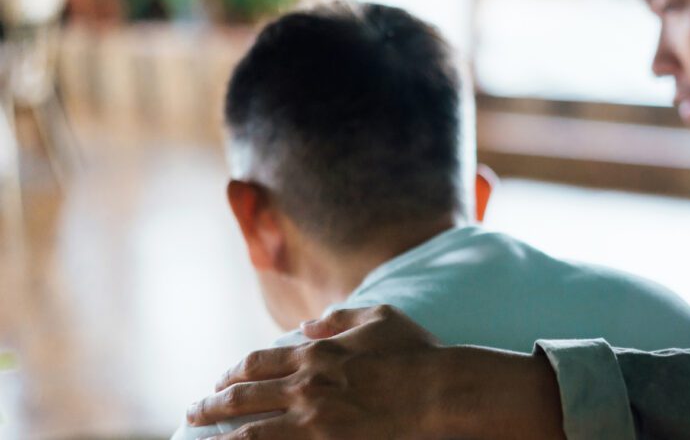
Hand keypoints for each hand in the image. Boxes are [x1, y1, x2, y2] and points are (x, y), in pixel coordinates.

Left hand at [188, 305, 564, 438]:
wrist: (440, 392)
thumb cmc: (417, 355)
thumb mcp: (382, 318)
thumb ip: (342, 318)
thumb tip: (309, 323)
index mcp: (317, 352)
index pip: (260, 361)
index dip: (235, 370)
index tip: (222, 379)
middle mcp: (307, 384)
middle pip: (244, 394)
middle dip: (213, 404)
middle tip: (193, 412)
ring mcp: (313, 418)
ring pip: (249, 429)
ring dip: (219, 432)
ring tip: (198, 438)